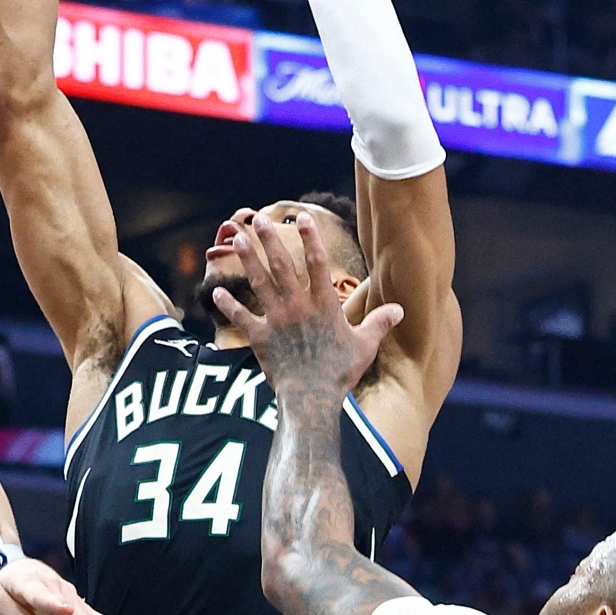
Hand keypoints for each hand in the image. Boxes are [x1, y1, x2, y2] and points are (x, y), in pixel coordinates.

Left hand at [0, 557, 137, 614]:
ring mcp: (70, 596)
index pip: (41, 595)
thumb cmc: (9, 589)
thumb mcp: (0, 603)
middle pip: (71, 610)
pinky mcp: (80, 606)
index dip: (54, 603)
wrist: (23, 570)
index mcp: (29, 583)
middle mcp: (55, 588)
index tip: (67, 611)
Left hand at [211, 211, 402, 399]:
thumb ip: (379, 323)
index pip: (317, 263)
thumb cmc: (340, 373)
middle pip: (282, 265)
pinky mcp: (260, 337)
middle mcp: (298, 306)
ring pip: (259, 283)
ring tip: (238, 239)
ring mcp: (277, 320)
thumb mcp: (365, 346)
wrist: (311, 398)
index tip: (302, 217)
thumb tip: (399, 309)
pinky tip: (216, 292)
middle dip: (270, 240)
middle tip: (259, 219)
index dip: (310, 238)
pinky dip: (228, 305)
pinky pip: (242, 317)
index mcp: (323, 305)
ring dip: (248, 259)